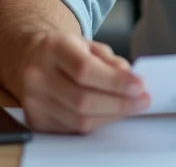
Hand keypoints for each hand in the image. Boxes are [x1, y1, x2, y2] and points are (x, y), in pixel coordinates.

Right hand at [18, 32, 151, 132]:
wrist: (32, 57)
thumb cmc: (66, 51)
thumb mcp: (89, 45)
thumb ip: (110, 62)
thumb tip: (131, 82)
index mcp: (52, 47)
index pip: (84, 69)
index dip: (115, 81)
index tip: (140, 85)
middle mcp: (37, 74)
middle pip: (82, 99)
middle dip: (119, 103)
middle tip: (142, 99)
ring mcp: (33, 100)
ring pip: (80, 119)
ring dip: (112, 115)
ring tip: (131, 106)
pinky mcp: (36, 120)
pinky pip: (73, 129)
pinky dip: (98, 123)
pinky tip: (110, 113)